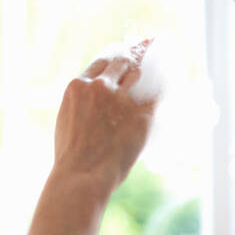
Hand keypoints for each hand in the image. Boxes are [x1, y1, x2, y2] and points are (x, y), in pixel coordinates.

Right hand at [54, 42, 156, 190]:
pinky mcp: (141, 114)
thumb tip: (93, 103)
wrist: (82, 175)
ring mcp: (121, 100)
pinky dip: (160, 92)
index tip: (122, 58)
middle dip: (131, 62)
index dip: (113, 60)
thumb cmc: (71, 156)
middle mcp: (101, 87)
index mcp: (79, 86)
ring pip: (137, 74)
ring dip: (143, 75)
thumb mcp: (66, 120)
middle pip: (121, 63)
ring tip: (153, 75)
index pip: (101, 63)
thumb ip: (80, 104)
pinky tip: (168, 87)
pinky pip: (156, 96)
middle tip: (140, 61)